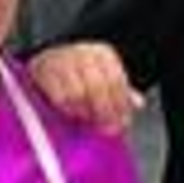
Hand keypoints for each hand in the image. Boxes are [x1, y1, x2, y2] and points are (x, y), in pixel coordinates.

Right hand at [28, 42, 143, 133]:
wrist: (50, 56)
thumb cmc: (80, 70)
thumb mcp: (104, 75)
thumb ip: (122, 90)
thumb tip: (138, 103)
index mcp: (103, 54)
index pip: (116, 80)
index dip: (121, 105)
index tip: (123, 122)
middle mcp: (83, 54)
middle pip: (97, 87)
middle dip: (104, 113)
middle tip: (107, 128)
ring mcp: (63, 61)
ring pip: (77, 94)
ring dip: (84, 112)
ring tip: (88, 119)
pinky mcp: (45, 72)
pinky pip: (59, 98)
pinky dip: (68, 110)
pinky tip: (73, 113)